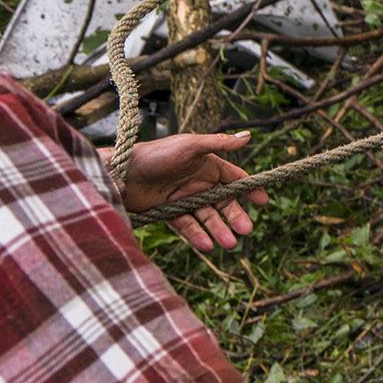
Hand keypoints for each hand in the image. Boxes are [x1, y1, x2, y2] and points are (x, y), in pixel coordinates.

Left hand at [102, 132, 268, 252]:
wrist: (119, 174)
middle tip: (246, 230)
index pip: (234, 178)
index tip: (263, 202)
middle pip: (223, 203)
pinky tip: (206, 245)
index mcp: (207, 165)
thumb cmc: (155, 155)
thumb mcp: (190, 146)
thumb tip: (249, 136)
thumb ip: (219, 143)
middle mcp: (198, 182)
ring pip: (207, 217)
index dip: (249, 189)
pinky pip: (187, 226)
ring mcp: (184, 199)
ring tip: (228, 244)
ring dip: (218, 230)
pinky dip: (197, 236)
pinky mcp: (169, 212)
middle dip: (235, 216)